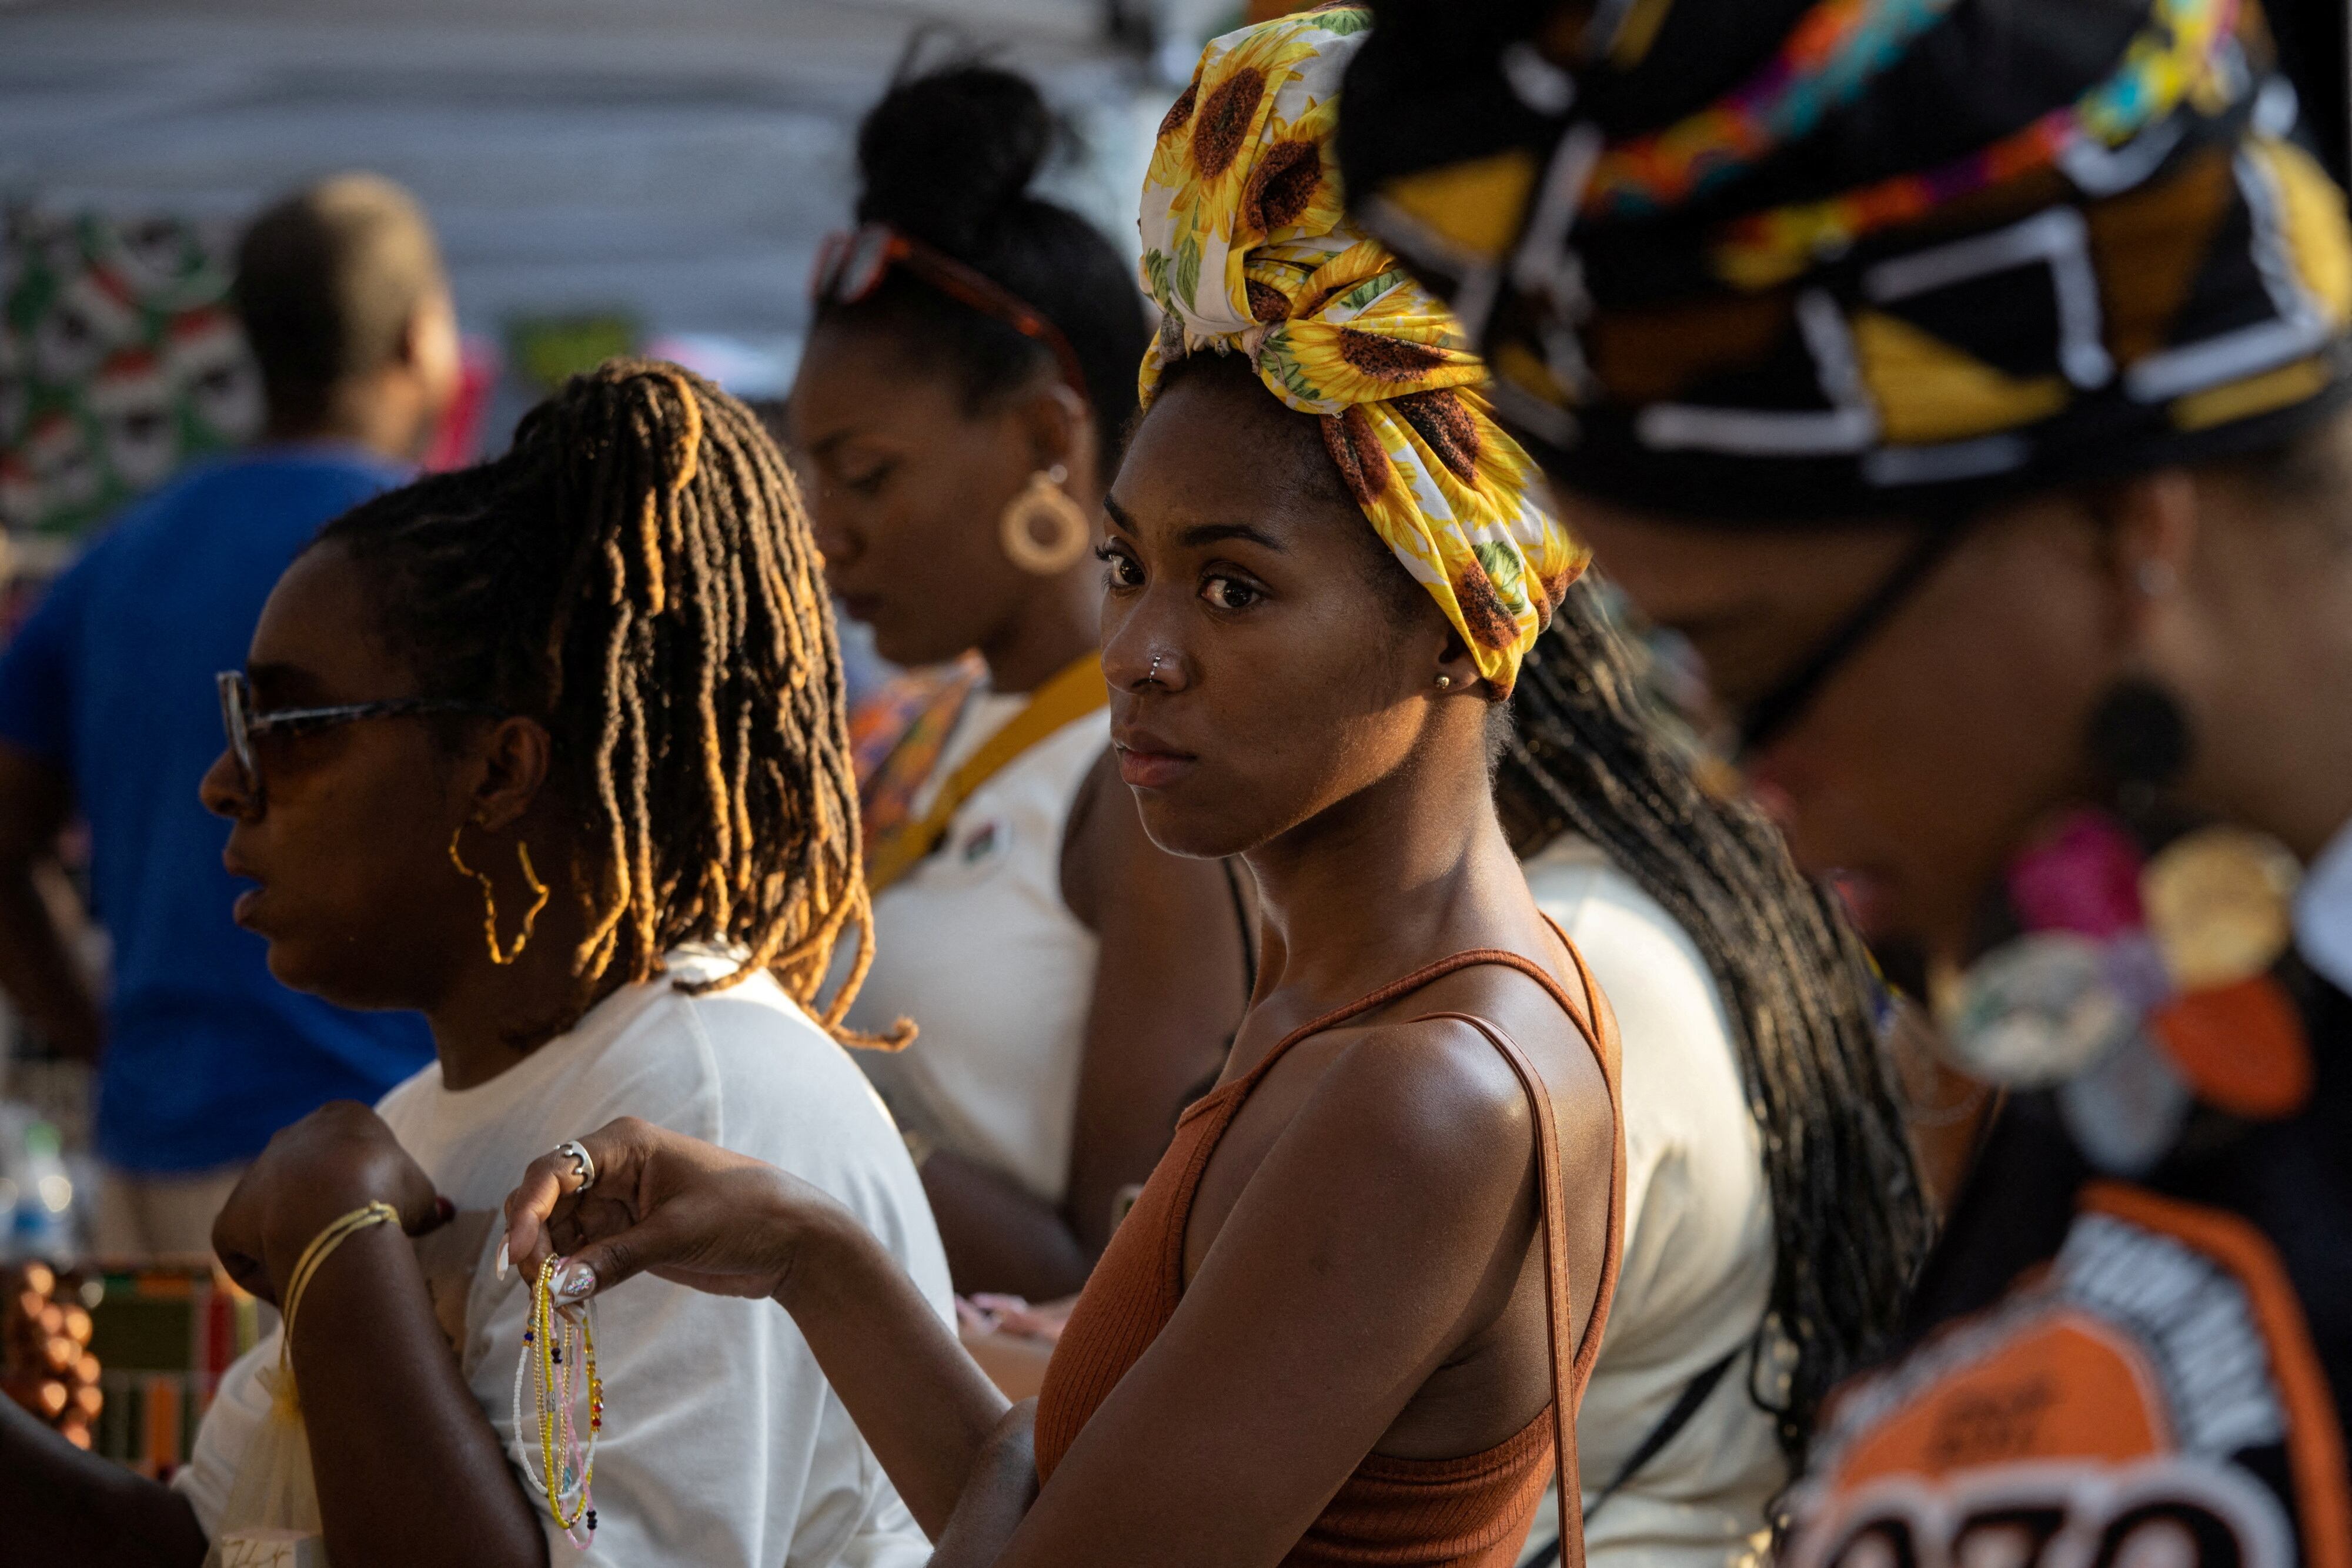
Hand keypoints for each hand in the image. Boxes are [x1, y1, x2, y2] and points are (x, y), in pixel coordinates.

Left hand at [212, 1101, 448, 1305]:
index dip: (371, 1184)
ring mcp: (254, 1177)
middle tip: (353, 1240)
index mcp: (341, 1117)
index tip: (382, 1212)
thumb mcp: (422, 1190)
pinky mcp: (229, 1219)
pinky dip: (268, 1271)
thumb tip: (437, 1215)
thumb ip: (420, 1200)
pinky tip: (299, 1284)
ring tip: (327, 1268)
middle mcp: (291, 1137)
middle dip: (327, 1208)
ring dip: (297, 1239)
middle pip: (309, 1178)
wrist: (335, 1206)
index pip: (353, 1149)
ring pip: (277, 1215)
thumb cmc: (389, 1191)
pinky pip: (247, 1251)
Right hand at [501, 1117, 841, 1303]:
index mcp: (625, 1145)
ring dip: (547, 1268)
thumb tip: (555, 1286)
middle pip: (545, 1203)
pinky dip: (568, 1279)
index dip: (526, 1210)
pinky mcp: (625, 1236)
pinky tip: (569, 1307)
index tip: (519, 1255)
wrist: (792, 1239)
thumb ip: (615, 1259)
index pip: (553, 1170)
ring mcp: (617, 1204)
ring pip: (556, 1233)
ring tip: (554, 1309)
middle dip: (532, 1244)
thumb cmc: (745, 1213)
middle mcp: (613, 1169)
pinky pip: (579, 1255)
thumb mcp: (678, 1234)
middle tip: (538, 1292)